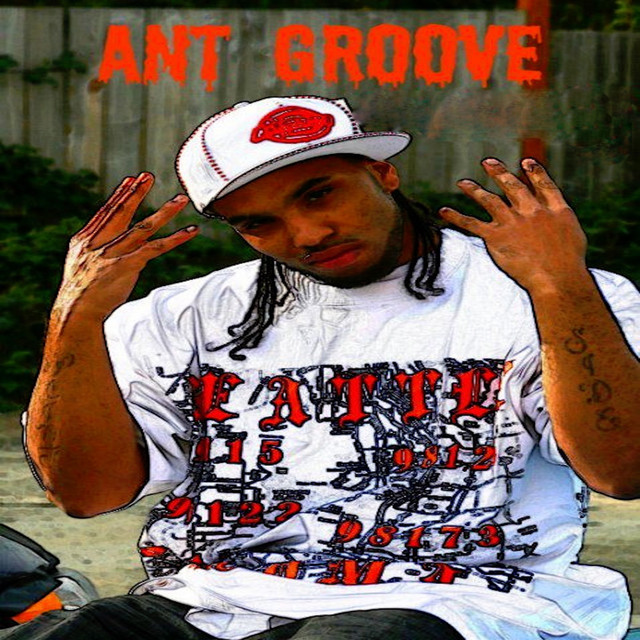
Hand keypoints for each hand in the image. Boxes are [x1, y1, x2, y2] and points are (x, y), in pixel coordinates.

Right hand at [55, 173, 197, 321]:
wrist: (76, 312)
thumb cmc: (81, 293)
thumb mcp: (81, 266)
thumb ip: (96, 251)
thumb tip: (109, 243)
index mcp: (85, 241)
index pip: (106, 212)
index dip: (120, 195)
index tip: (132, 180)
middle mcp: (99, 243)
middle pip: (121, 213)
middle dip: (136, 193)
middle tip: (148, 176)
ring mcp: (113, 254)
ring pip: (143, 228)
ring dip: (164, 212)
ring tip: (180, 200)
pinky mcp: (127, 266)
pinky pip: (155, 248)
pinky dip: (174, 239)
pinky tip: (190, 232)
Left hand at [439, 158, 587, 293]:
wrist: (556, 276)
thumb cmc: (569, 262)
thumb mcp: (573, 233)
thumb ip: (561, 221)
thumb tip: (557, 219)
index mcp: (554, 209)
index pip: (543, 186)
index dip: (535, 173)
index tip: (526, 162)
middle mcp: (531, 211)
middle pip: (513, 187)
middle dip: (499, 173)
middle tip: (487, 162)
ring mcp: (512, 222)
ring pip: (489, 200)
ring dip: (474, 190)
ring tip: (462, 182)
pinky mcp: (496, 236)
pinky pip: (471, 224)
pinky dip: (456, 217)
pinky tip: (444, 211)